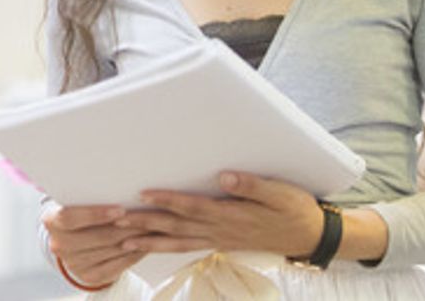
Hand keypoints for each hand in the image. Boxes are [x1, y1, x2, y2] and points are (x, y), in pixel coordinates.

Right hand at [42, 201, 147, 286]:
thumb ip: (88, 196)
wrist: (72, 244)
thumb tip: (120, 186)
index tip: (120, 209)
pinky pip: (116, 266)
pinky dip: (132, 255)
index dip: (96, 214)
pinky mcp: (89, 277)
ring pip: (110, 250)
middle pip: (96, 236)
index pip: (71, 217)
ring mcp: (73, 263)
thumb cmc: (79, 215)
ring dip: (133, 239)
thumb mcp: (76, 203)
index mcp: (51, 222)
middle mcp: (59, 244)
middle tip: (146, 217)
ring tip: (150, 228)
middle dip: (124, 226)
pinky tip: (144, 245)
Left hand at [116, 172, 324, 257]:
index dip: (167, 200)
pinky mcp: (219, 242)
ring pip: (176, 240)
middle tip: (116, 221)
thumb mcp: (280, 193)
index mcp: (231, 216)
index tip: (143, 194)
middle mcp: (219, 230)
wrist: (309, 236)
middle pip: (176, 226)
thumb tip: (223, 177)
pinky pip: (185, 247)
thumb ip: (251, 186)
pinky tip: (148, 247)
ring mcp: (218, 239)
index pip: (192, 206)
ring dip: (148, 241)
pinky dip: (164, 247)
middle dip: (145, 223)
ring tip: (121, 241)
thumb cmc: (294, 209)